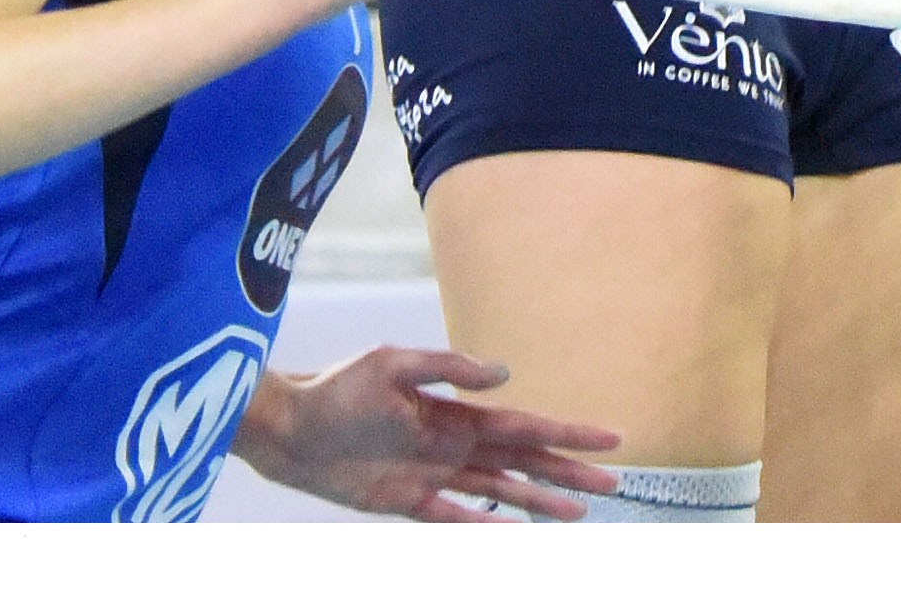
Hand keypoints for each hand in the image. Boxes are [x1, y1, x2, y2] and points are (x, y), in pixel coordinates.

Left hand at [241, 348, 622, 521]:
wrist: (288, 429)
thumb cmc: (337, 388)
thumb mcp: (391, 363)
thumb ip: (447, 367)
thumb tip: (504, 375)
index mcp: (457, 411)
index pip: (526, 426)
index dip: (569, 434)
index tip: (611, 439)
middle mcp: (453, 443)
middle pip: (524, 462)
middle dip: (568, 471)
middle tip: (612, 483)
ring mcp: (433, 474)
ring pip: (499, 492)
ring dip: (538, 502)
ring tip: (577, 513)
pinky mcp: (405, 501)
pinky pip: (455, 519)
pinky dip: (486, 526)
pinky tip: (516, 535)